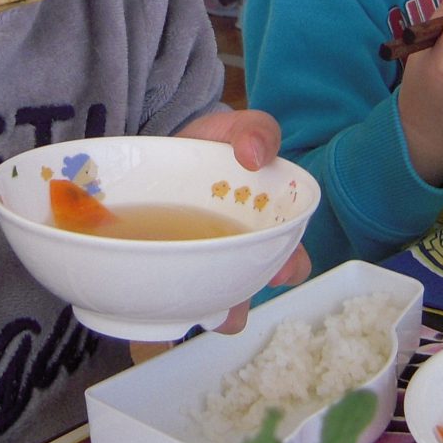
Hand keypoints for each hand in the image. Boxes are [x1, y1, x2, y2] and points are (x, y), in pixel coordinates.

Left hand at [130, 108, 305, 360]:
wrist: (159, 152)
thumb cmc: (208, 147)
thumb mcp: (235, 131)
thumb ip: (256, 131)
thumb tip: (256, 155)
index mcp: (265, 230)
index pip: (289, 259)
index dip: (288, 268)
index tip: (280, 270)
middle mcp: (238, 256)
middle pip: (246, 291)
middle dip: (241, 302)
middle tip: (228, 305)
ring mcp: (200, 265)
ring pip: (210, 303)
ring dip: (203, 310)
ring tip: (187, 310)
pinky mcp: (165, 270)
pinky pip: (169, 300)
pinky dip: (164, 305)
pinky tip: (153, 297)